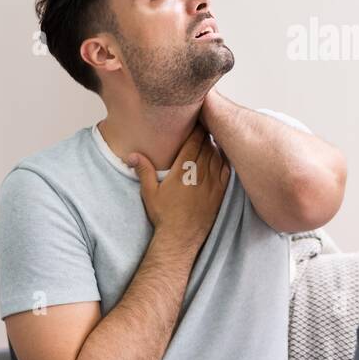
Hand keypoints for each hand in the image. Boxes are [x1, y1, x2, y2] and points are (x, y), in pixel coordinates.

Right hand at [128, 123, 228, 250]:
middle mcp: (199, 174)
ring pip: (217, 156)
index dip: (197, 130)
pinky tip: (222, 156)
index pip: (194, 142)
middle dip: (206, 134)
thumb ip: (143, 170)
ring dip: (215, 146)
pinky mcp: (220, 193)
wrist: (180, 237)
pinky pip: (226, 170)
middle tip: (205, 125)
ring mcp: (212, 183)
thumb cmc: (164, 215)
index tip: (196, 122)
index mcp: (183, 170)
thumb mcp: (149, 192)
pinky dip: (224, 160)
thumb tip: (132, 155)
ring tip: (212, 138)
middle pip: (207, 146)